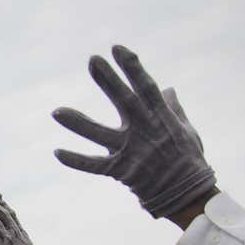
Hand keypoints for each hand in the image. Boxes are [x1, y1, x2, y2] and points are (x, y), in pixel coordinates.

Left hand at [52, 45, 215, 217]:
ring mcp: (131, 151)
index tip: (117, 48)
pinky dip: (77, 160)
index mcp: (161, 118)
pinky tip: (57, 152)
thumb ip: (172, 108)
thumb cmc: (188, 159)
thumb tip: (166, 88)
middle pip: (124, 101)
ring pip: (100, 134)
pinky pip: (95, 165)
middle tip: (93, 61)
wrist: (188, 195)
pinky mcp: (121, 171)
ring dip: (78, 123)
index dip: (132, 67)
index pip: (146, 87)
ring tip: (56, 112)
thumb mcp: (185, 130)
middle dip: (109, 81)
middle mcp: (144, 131)